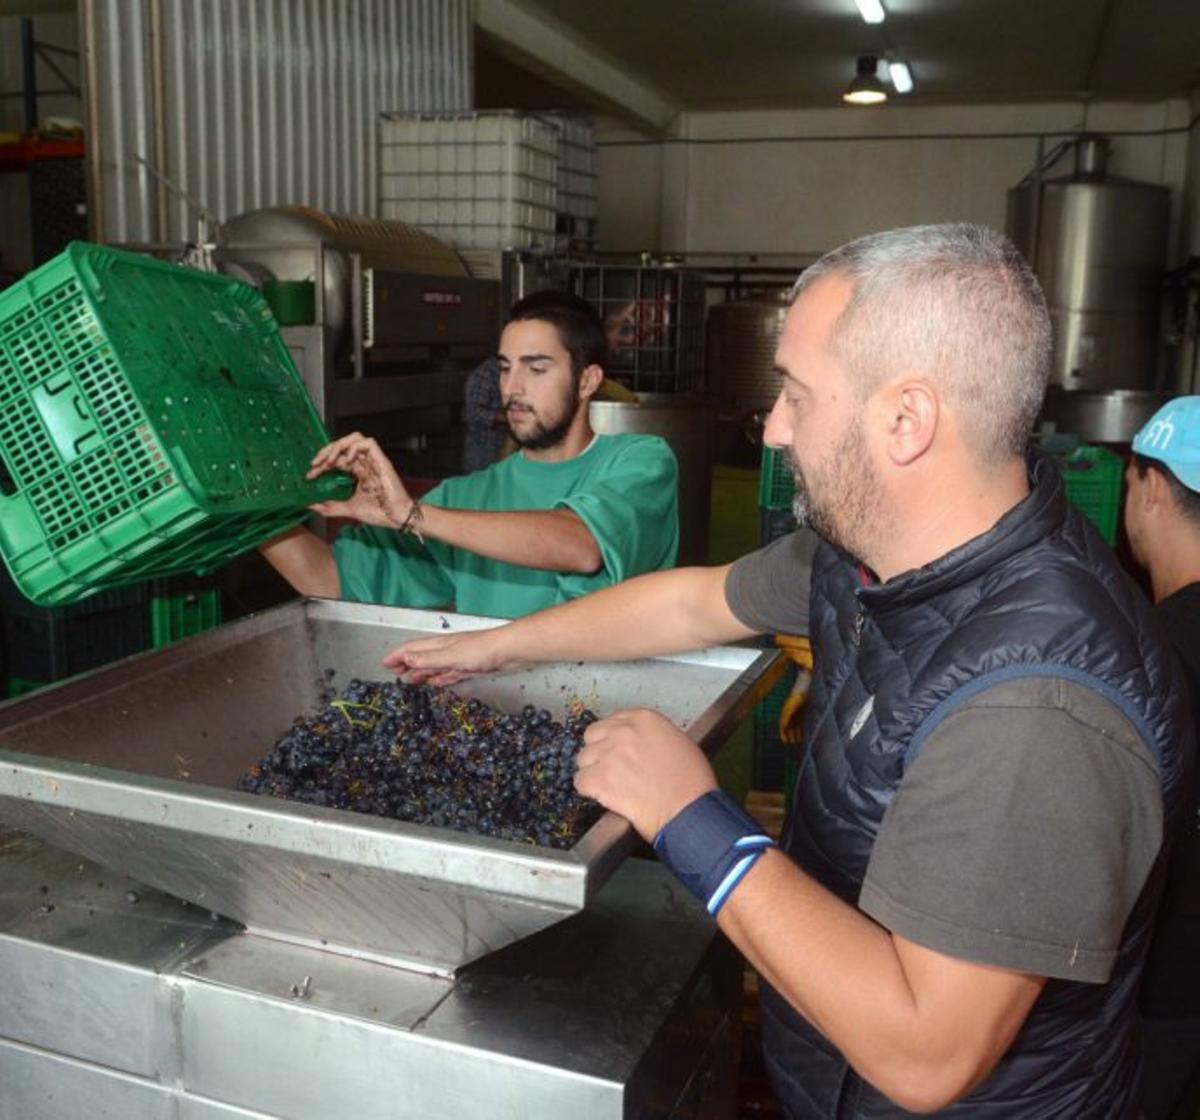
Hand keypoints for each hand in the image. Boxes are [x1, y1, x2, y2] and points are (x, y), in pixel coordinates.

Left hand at [307, 433, 412, 528]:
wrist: (396, 518)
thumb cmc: (379, 512)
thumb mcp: (348, 509)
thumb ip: (329, 506)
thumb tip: (309, 504)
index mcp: (358, 472)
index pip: (336, 459)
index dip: (321, 463)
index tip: (310, 475)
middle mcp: (365, 463)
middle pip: (342, 445)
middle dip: (325, 451)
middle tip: (315, 464)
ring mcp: (373, 460)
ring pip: (354, 438)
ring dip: (338, 446)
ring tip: (329, 461)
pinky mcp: (382, 460)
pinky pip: (368, 443)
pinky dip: (354, 448)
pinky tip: (347, 461)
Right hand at [383, 628, 517, 685]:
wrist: (510, 651)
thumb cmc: (481, 650)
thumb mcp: (451, 655)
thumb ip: (429, 658)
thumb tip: (405, 658)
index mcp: (439, 645)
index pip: (412, 649)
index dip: (397, 656)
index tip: (384, 664)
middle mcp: (446, 650)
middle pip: (421, 657)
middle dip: (406, 665)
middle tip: (395, 677)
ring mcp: (458, 659)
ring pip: (434, 667)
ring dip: (421, 674)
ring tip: (411, 683)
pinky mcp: (470, 669)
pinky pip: (449, 674)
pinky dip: (440, 679)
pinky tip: (436, 683)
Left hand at [574, 708, 716, 840]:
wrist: (689, 810)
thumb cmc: (692, 781)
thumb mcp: (678, 742)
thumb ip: (652, 736)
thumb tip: (640, 744)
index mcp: (643, 719)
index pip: (612, 721)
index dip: (612, 738)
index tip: (617, 751)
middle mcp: (622, 732)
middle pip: (593, 736)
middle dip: (599, 751)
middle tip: (610, 768)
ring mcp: (609, 754)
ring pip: (583, 759)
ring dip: (593, 771)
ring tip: (608, 785)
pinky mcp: (600, 779)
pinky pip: (580, 782)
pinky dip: (588, 790)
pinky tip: (602, 796)